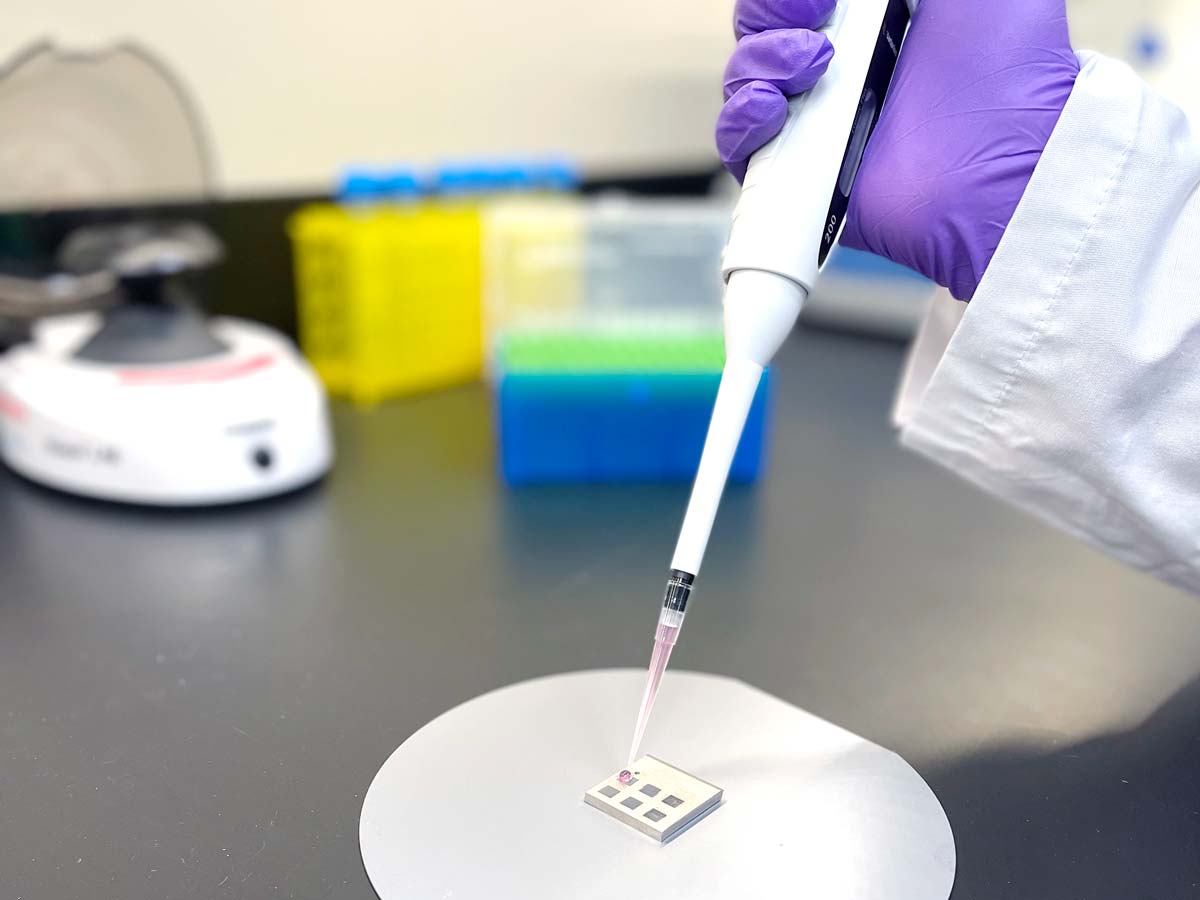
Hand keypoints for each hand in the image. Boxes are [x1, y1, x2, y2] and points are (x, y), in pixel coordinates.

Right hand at [716, 0, 1079, 299]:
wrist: (1006, 161)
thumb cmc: (1010, 69)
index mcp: (871, 15)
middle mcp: (836, 63)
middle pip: (759, 23)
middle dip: (773, 11)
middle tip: (820, 18)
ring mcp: (812, 118)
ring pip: (741, 73)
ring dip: (761, 61)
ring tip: (814, 69)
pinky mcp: (797, 174)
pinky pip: (735, 138)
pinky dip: (742, 118)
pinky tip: (775, 109)